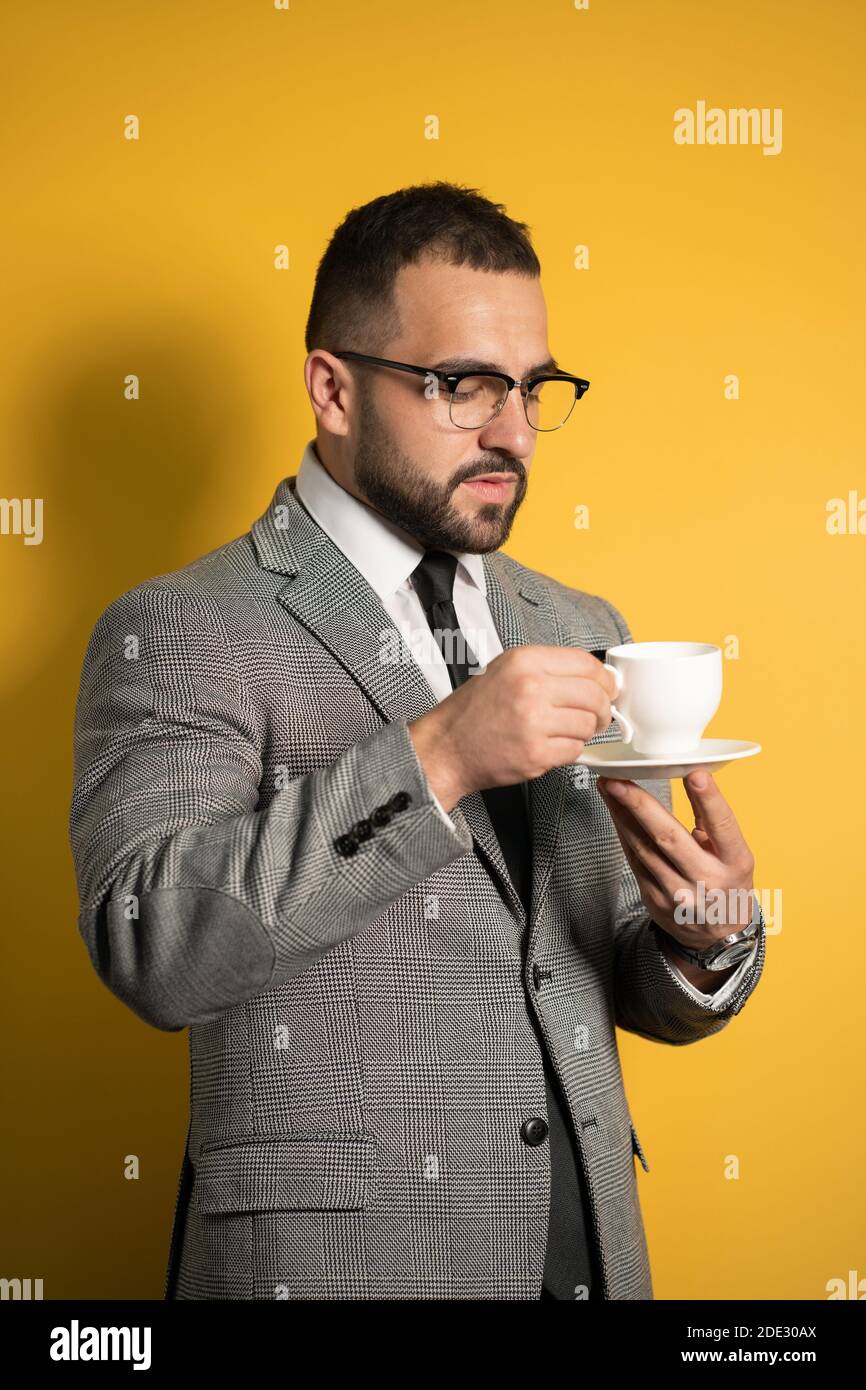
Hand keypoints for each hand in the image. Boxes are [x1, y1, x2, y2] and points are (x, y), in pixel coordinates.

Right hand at [408, 645, 617, 811]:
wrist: (446, 747)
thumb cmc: (475, 711)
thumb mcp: (505, 670)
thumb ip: (547, 668)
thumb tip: (593, 676)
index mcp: (525, 661)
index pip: (586, 663)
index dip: (604, 679)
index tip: (607, 688)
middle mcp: (530, 687)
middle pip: (594, 695)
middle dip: (602, 708)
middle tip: (597, 715)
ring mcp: (534, 722)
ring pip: (588, 725)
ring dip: (584, 731)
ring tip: (566, 731)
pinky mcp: (536, 753)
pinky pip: (575, 750)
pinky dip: (570, 750)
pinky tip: (553, 745)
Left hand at [596, 768, 756, 952]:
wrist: (718, 935)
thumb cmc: (727, 882)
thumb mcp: (733, 851)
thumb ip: (712, 817)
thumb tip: (693, 775)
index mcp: (735, 863)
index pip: (722, 827)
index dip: (710, 800)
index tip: (695, 774)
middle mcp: (707, 880)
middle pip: (669, 838)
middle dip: (639, 805)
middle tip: (618, 780)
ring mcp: (677, 893)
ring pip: (644, 847)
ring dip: (621, 814)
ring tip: (608, 787)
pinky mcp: (654, 898)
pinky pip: (634, 860)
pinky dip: (623, 833)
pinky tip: (614, 812)